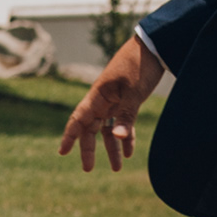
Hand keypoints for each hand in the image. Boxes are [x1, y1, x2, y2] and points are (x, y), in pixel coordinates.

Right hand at [56, 34, 165, 172]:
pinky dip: (125, 137)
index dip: (69, 136)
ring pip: (107, 129)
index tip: (62, 152)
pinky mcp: (127, 100)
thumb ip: (126, 115)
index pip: (79, 119)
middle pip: (90, 128)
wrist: (153, 46)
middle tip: (88, 169)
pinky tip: (129, 152)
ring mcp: (114, 101)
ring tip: (117, 168)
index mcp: (98, 96)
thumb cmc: (140, 65)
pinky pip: (122, 123)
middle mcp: (103, 100)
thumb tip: (116, 138)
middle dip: (89, 149)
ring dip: (110, 148)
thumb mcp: (134, 92)